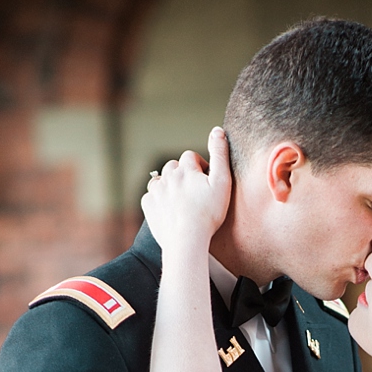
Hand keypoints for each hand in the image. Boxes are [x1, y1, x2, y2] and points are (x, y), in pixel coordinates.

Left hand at [141, 127, 231, 251]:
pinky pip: (151, 197)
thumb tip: (218, 130)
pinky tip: (169, 210)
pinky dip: (158, 200)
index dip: (200, 166)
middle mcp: (168, 176)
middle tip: (194, 192)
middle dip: (183, 174)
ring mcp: (156, 191)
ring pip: (161, 180)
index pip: (191, 156)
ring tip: (181, 201)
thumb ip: (220, 154)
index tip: (206, 180)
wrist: (187, 240)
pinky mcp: (148, 206)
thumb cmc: (208, 214)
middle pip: (173, 166)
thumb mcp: (222, 182)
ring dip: (169, 185)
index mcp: (185, 168)